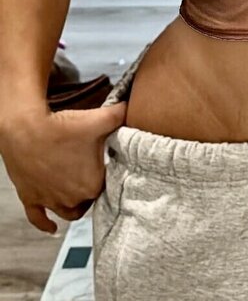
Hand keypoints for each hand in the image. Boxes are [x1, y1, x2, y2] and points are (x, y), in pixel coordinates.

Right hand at [0, 100, 126, 233]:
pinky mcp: (31, 199)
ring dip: (74, 206)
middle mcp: (73, 199)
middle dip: (91, 188)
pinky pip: (39, 219)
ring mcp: (51, 201)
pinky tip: (52, 229)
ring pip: (68, 212)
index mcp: (92, 185)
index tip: (106, 167)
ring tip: (79, 197)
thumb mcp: (97, 119)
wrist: (26, 131)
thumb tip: (130, 109)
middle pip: (88, 199)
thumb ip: (118, 115)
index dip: (107, 175)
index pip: (108, 186)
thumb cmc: (61, 128)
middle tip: (91, 175)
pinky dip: (46, 225)